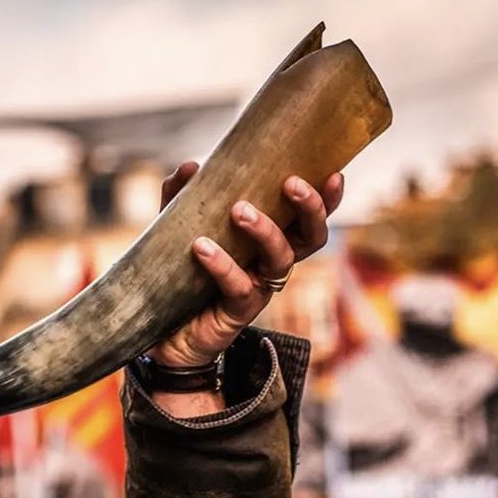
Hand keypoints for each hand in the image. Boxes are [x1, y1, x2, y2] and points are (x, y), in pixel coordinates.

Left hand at [147, 162, 343, 367]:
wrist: (165, 331)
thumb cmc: (181, 275)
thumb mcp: (178, 228)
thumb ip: (181, 197)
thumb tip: (190, 165)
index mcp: (269, 240)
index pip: (307, 218)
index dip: (326, 199)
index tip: (332, 172)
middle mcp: (271, 264)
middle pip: (310, 237)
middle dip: (309, 208)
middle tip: (291, 183)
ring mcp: (259, 288)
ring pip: (281, 259)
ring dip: (266, 230)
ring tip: (239, 210)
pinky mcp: (238, 311)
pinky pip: (239, 287)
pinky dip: (221, 265)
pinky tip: (200, 247)